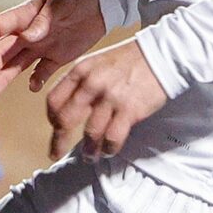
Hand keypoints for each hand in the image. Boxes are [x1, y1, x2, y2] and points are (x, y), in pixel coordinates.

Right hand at [0, 0, 108, 98]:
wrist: (102, 0)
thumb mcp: (61, 1)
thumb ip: (44, 21)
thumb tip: (27, 38)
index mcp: (23, 16)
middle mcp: (26, 34)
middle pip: (1, 52)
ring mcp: (40, 47)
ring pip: (15, 66)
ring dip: (3, 79)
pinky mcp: (56, 58)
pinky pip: (41, 72)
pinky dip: (36, 81)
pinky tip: (34, 88)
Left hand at [41, 37, 169, 158]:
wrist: (160, 55)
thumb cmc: (130, 60)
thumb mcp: (98, 63)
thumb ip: (82, 81)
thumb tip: (71, 106)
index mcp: (81, 70)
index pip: (54, 100)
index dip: (51, 118)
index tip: (54, 128)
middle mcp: (92, 83)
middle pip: (65, 120)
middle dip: (59, 141)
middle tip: (57, 152)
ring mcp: (110, 97)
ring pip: (90, 133)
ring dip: (88, 150)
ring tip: (89, 156)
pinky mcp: (129, 109)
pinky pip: (113, 137)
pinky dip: (109, 148)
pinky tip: (109, 150)